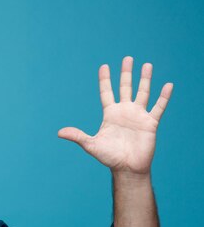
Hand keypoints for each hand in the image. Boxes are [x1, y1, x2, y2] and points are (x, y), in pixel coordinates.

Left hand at [57, 56, 172, 176]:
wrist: (127, 168)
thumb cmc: (109, 157)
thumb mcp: (91, 145)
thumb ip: (77, 136)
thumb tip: (59, 133)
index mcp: (110, 114)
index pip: (107, 92)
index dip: (105, 80)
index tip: (104, 66)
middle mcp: (124, 112)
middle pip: (125, 88)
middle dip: (126, 73)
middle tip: (127, 58)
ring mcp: (138, 116)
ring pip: (143, 93)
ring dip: (145, 79)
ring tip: (147, 65)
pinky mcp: (150, 123)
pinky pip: (159, 107)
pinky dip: (164, 96)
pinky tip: (168, 85)